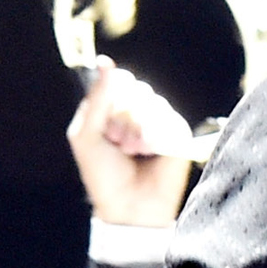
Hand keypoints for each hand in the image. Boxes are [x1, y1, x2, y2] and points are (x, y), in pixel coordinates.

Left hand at [66, 56, 193, 225]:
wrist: (129, 205)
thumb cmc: (102, 174)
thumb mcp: (87, 134)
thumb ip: (97, 98)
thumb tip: (106, 62)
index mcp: (113, 110)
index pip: (118, 80)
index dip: (110, 97)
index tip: (103, 124)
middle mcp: (138, 113)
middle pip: (136, 88)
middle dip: (123, 116)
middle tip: (118, 143)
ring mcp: (160, 123)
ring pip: (152, 102)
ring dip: (137, 129)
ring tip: (134, 151)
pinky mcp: (178, 135)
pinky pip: (168, 118)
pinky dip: (154, 136)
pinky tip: (150, 153)